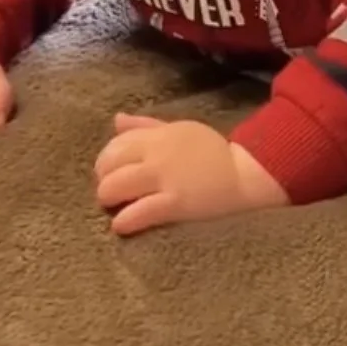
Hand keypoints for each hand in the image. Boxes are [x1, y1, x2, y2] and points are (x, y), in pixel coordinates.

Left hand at [94, 113, 288, 235]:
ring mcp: (164, 178)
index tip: (110, 173)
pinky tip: (122, 224)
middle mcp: (157, 153)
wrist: (243, 174)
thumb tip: (117, 120)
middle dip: (103, 181)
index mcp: (159, 134)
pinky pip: (137, 213)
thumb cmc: (210, 153)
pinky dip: (123, 221)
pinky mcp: (174, 203)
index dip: (105, 161)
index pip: (115, 143)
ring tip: (117, 208)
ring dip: (109, 200)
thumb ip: (146, 126)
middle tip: (111, 193)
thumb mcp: (179, 130)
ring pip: (115, 187)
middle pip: (108, 164)